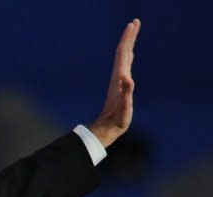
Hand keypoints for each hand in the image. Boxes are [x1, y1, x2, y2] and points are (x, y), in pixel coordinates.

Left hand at [89, 19, 140, 147]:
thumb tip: (127, 78)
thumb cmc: (116, 120)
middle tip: (135, 22)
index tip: (133, 24)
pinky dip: (128, 57)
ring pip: (123, 58)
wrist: (106, 129)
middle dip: (129, 37)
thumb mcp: (124, 109)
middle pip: (123, 52)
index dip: (128, 39)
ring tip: (132, 33)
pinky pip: (125, 66)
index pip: (124, 54)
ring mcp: (118, 81)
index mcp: (119, 79)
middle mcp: (118, 77)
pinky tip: (130, 55)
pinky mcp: (120, 86)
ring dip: (128, 44)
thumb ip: (126, 93)